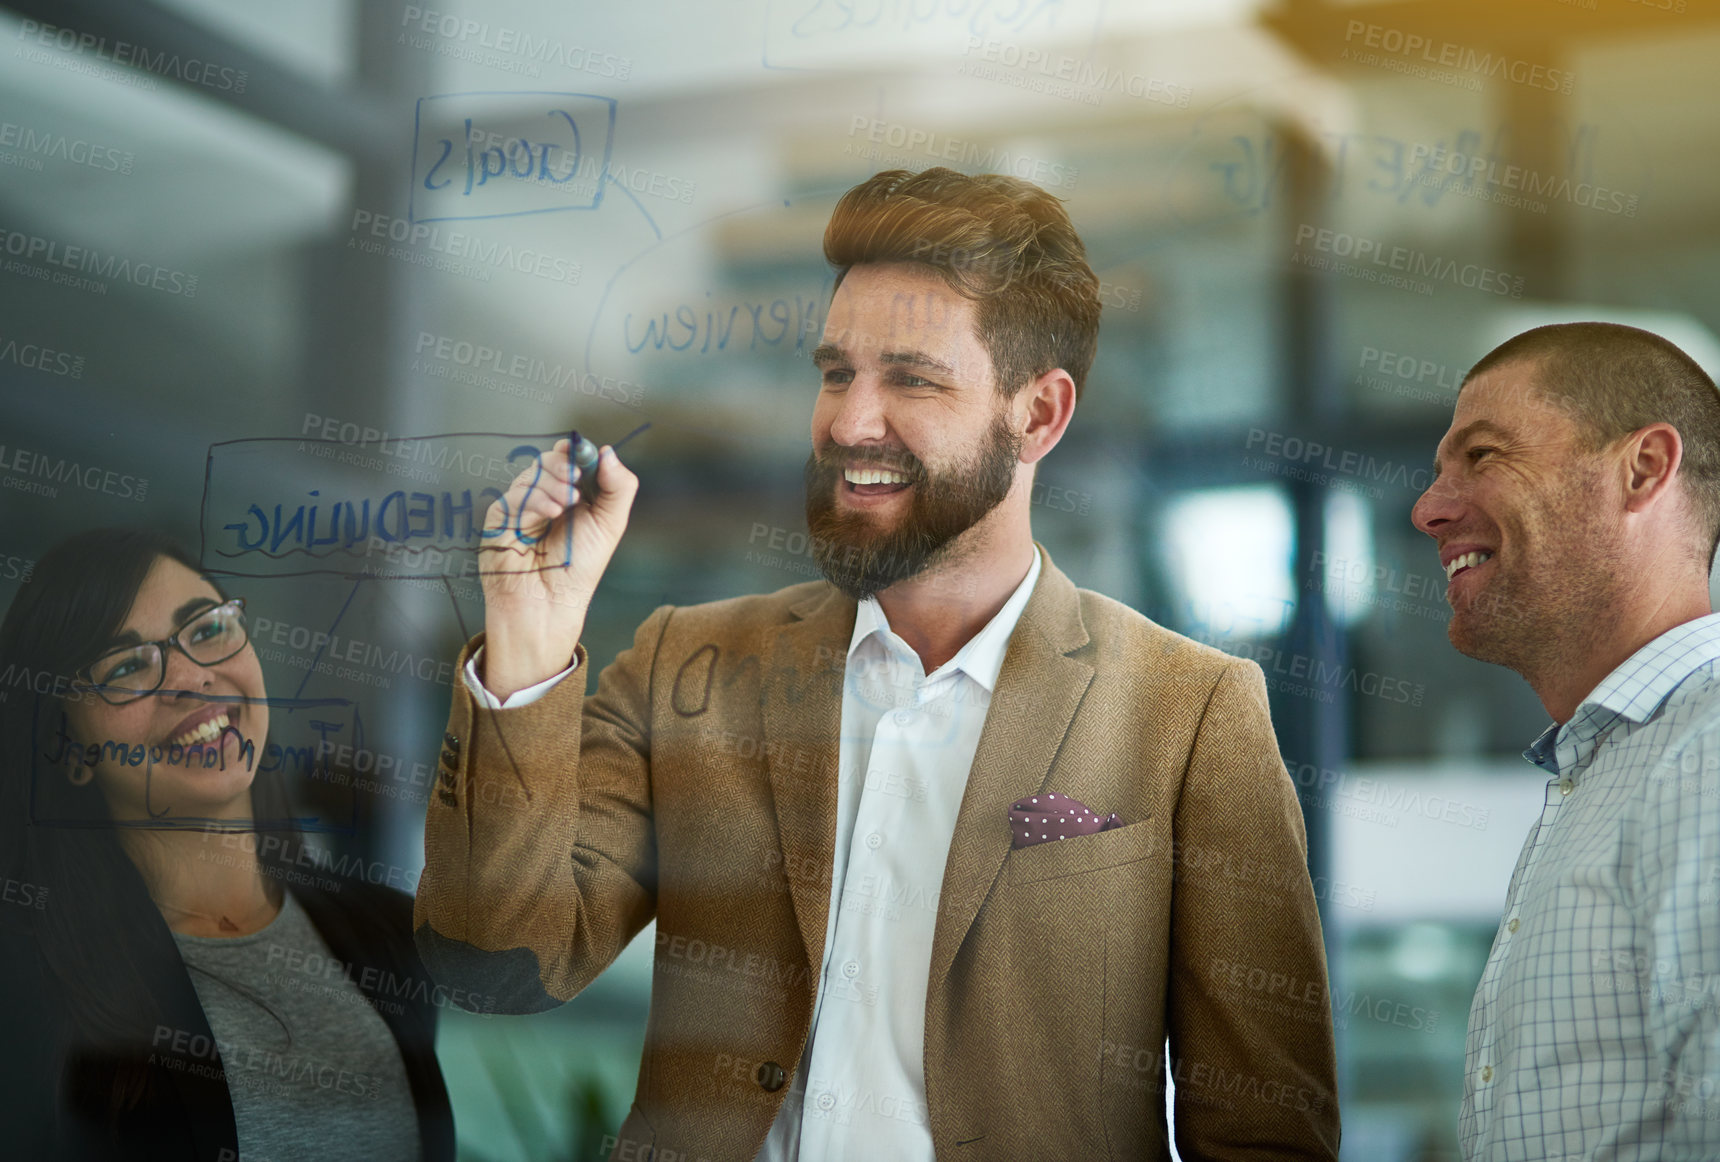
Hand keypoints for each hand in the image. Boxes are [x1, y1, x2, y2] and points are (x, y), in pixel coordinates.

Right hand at [478, 439, 638, 697]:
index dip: (572, 451)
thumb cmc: (579, 569)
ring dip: (551, 485)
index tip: (580, 450)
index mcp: (568, 497)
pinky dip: (533, 500)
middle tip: (576, 480)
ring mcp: (518, 508)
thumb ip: (617, 487)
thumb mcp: (610, 524)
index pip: (566, 461)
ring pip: (529, 476)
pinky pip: (512, 497)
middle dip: (562, 466)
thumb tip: (608, 451)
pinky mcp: (498, 521)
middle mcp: (542, 499)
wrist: (551, 604)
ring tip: (567, 504)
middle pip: (545, 462)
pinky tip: (550, 513)